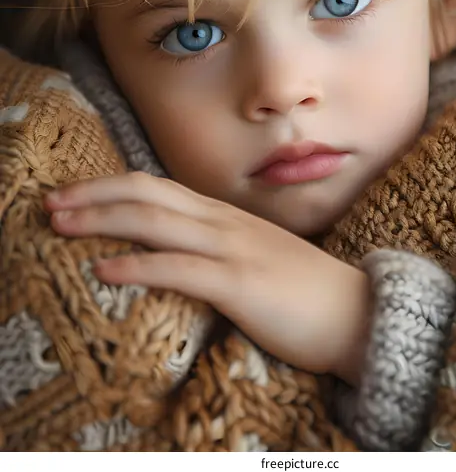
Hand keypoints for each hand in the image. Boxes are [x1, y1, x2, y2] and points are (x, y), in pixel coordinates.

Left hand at [44, 172, 370, 384]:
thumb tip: (179, 251)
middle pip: (148, 194)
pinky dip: (137, 265)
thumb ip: (219, 247)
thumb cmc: (305, 292)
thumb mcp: (256, 256)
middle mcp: (225, 223)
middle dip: (94, 195)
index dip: (111, 187)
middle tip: (51, 203)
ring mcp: (233, 249)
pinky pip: (180, 269)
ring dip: (102, 220)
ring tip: (61, 225)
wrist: (357, 314)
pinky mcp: (241, 284)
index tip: (73, 196)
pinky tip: (105, 270)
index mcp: (226, 216)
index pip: (158, 188)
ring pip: (156, 222)